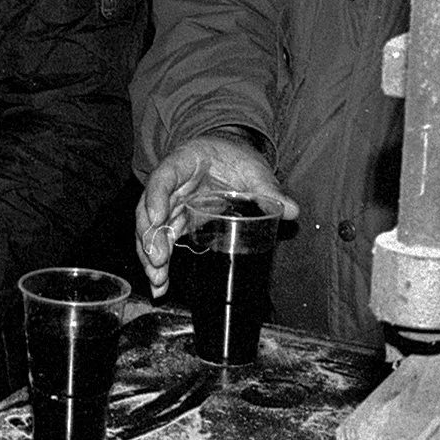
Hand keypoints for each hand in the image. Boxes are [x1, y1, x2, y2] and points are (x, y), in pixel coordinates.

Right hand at [134, 133, 298, 298]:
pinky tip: (161, 284)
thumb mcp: (253, 169)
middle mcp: (170, 185)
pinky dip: (158, 264)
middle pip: (148, 209)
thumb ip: (268, 189)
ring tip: (158, 280)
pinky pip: (162, 242)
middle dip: (150, 237)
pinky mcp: (176, 222)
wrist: (228, 156)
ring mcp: (170, 205)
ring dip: (150, 256)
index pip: (163, 177)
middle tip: (158, 261)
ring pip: (150, 230)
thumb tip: (291, 210)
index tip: (159, 219)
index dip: (156, 197)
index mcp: (182, 162)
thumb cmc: (235, 158)